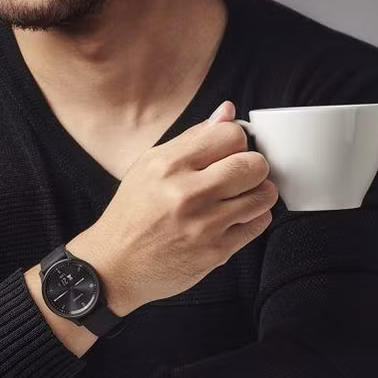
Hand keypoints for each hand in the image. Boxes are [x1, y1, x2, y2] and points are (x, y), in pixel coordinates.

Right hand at [68, 101, 278, 313]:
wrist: (114, 265)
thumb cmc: (131, 215)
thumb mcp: (149, 167)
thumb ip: (192, 138)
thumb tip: (228, 112)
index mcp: (168, 165)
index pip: (231, 135)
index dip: (236, 141)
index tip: (229, 152)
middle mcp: (187, 194)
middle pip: (254, 164)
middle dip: (253, 167)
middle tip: (239, 175)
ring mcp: (204, 225)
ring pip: (263, 195)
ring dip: (257, 193)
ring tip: (239, 197)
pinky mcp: (216, 252)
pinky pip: (258, 224)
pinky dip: (253, 217)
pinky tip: (235, 218)